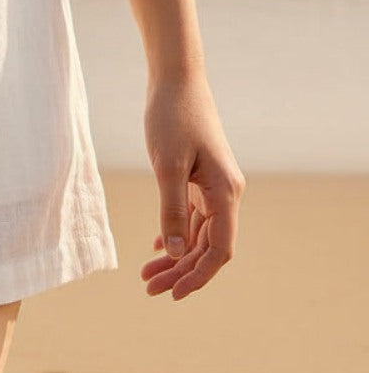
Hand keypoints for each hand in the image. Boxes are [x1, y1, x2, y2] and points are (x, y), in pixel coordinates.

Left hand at [141, 71, 245, 300]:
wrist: (176, 77)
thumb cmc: (171, 116)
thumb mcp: (167, 165)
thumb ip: (172, 210)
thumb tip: (177, 254)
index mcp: (225, 193)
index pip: (218, 250)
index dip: (198, 276)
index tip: (172, 295)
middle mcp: (226, 193)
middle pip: (208, 246)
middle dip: (181, 271)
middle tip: (148, 288)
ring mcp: (214, 184)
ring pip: (199, 233)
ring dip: (176, 255)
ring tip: (147, 275)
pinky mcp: (201, 175)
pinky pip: (193, 215)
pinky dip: (177, 233)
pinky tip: (158, 247)